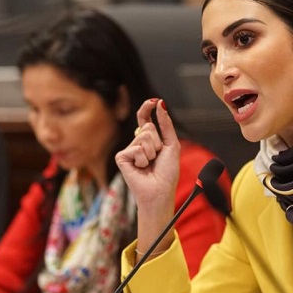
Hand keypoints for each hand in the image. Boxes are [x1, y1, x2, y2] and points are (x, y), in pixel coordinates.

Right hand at [115, 98, 180, 252]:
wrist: (160, 191)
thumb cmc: (167, 172)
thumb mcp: (172, 144)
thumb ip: (166, 124)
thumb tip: (161, 104)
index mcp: (148, 140)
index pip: (145, 119)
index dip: (147, 108)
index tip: (153, 101)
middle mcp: (137, 143)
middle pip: (148, 127)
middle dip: (158, 142)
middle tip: (157, 157)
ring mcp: (128, 150)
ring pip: (143, 137)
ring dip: (152, 151)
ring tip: (150, 164)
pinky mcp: (121, 157)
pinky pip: (136, 148)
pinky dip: (143, 158)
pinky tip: (141, 168)